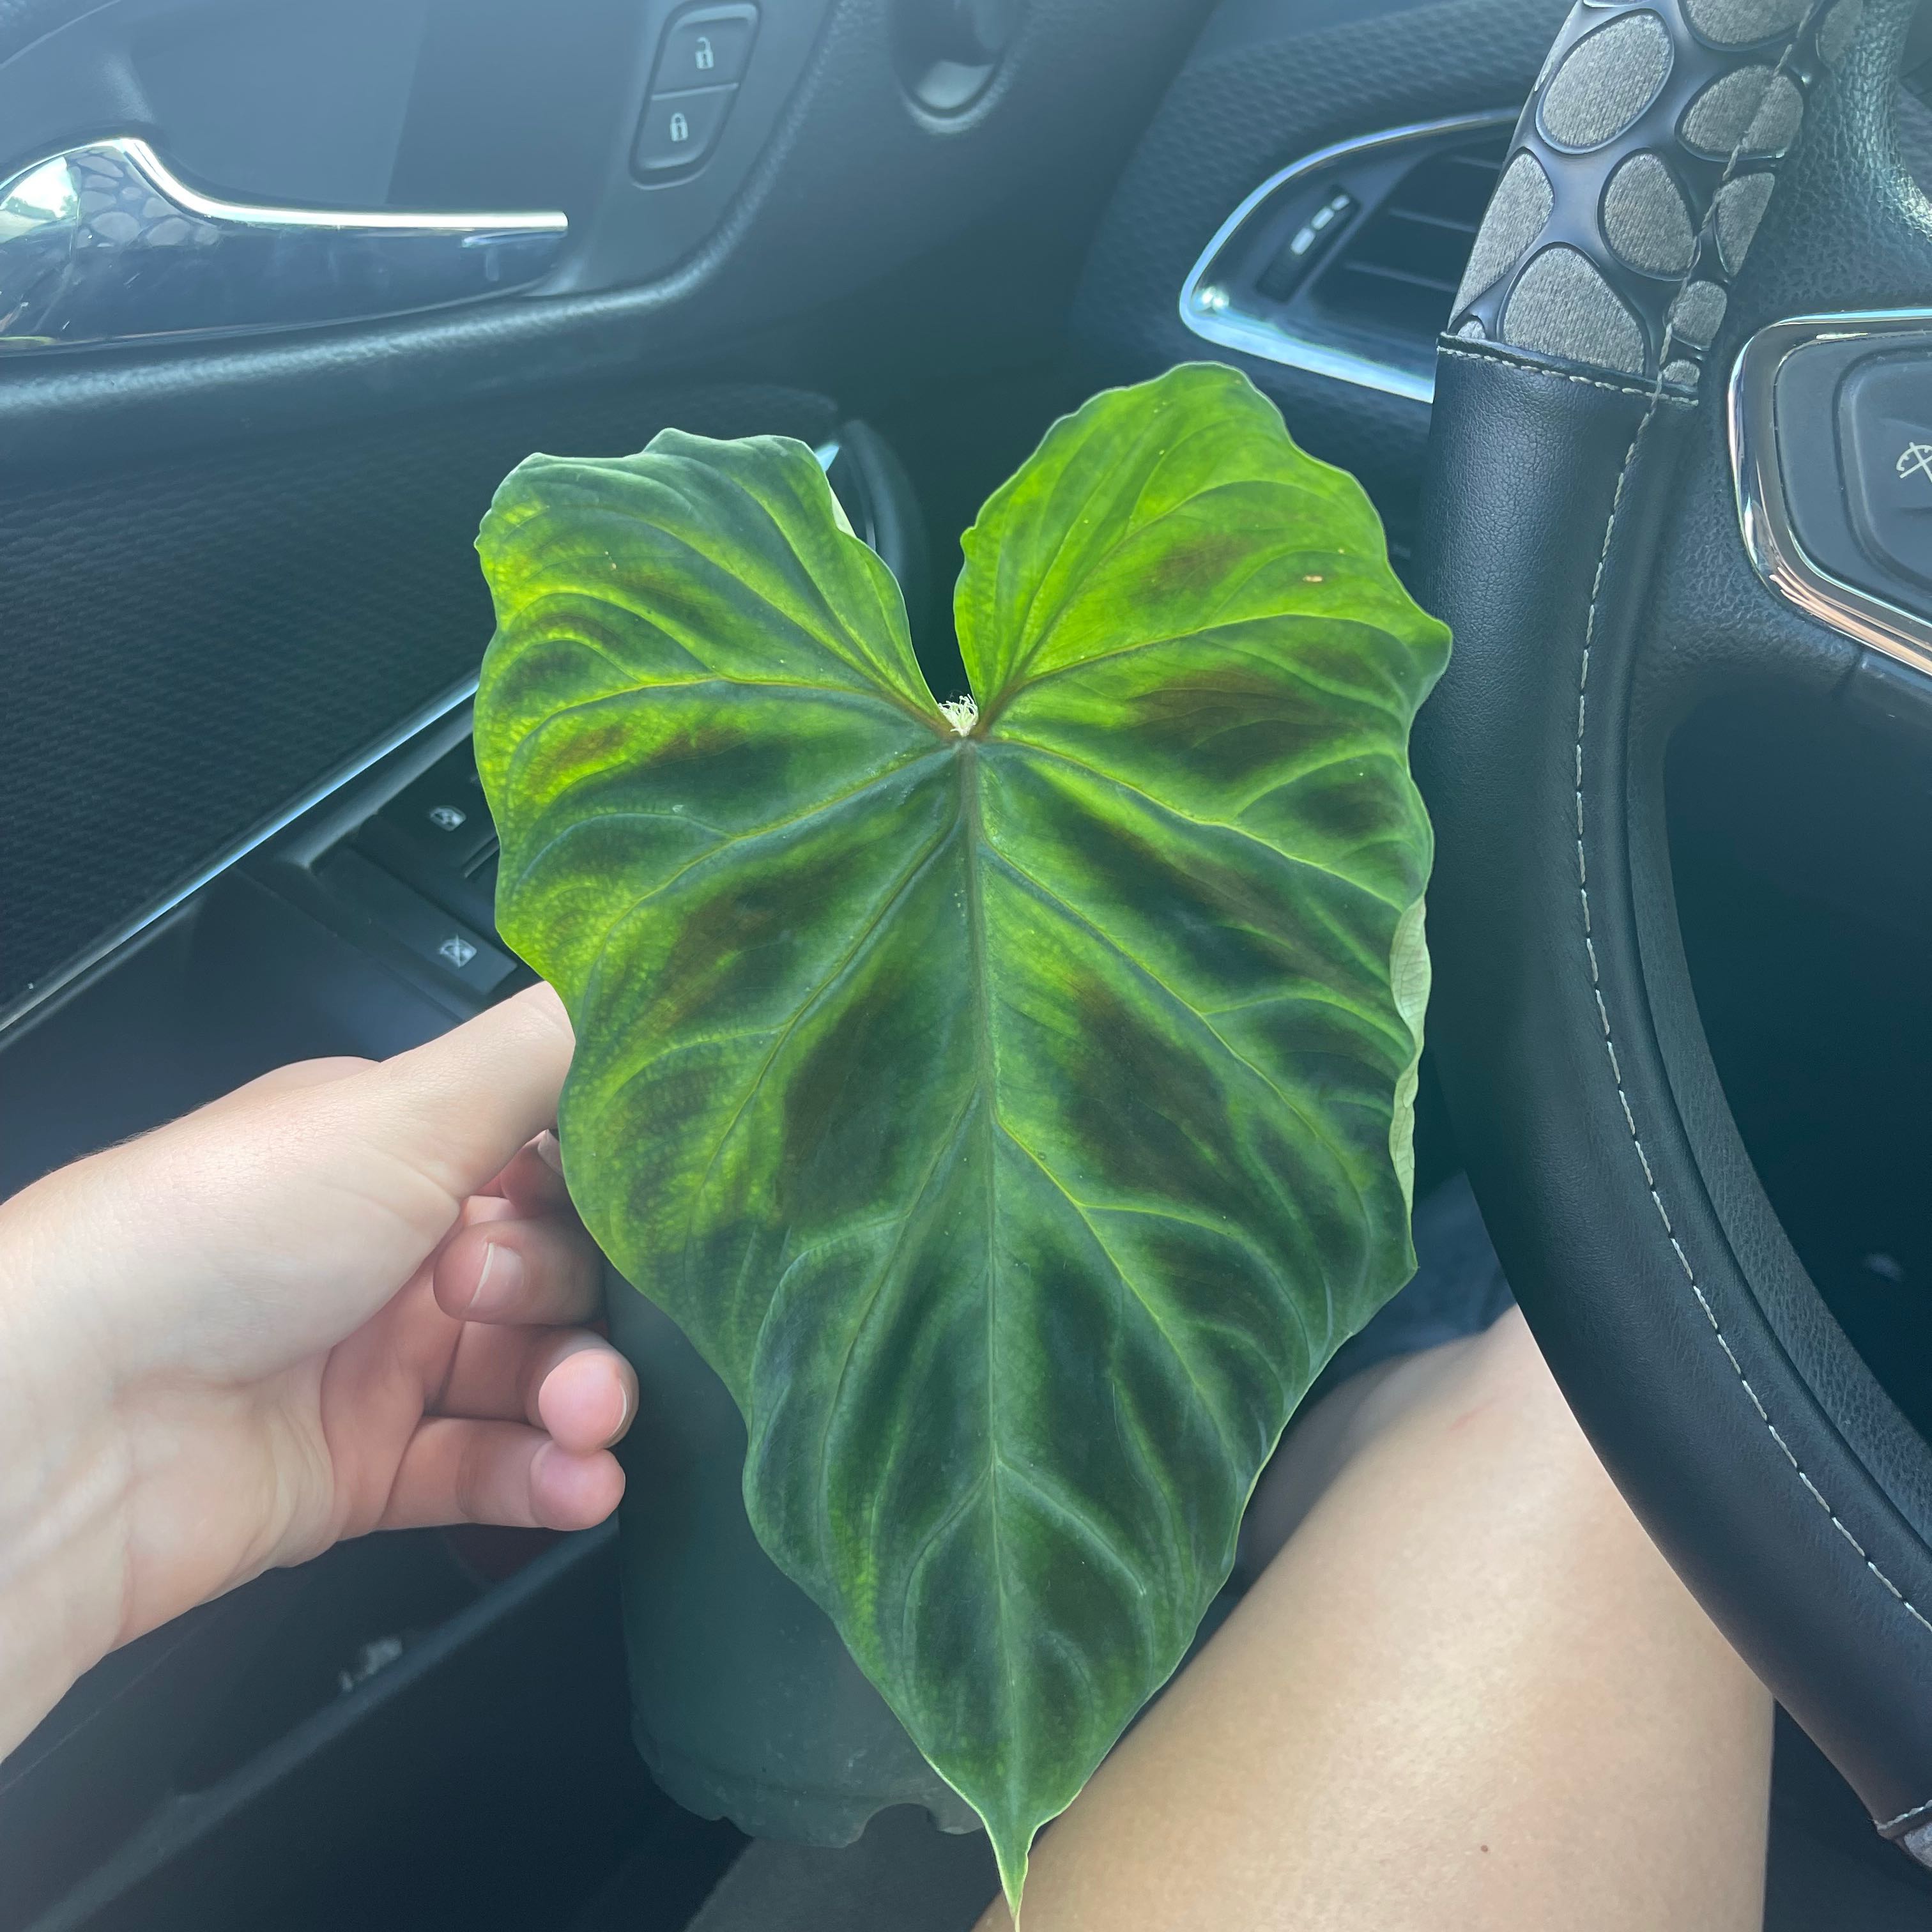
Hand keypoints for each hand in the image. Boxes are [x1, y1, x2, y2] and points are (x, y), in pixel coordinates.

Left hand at [0, 985, 634, 1757]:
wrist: (64, 1423)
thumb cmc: (209, 1236)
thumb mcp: (398, 1109)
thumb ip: (542, 1053)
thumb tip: (662, 978)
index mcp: (391, 1142)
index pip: (548, 1157)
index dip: (592, 1186)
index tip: (606, 1204)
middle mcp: (390, 1244)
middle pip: (554, 1270)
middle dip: (572, 1296)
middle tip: (507, 1306)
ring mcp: (375, 1362)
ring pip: (533, 1374)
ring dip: (581, 1396)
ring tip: (583, 1419)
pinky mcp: (365, 1470)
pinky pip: (488, 1469)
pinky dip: (543, 1477)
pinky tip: (577, 1480)